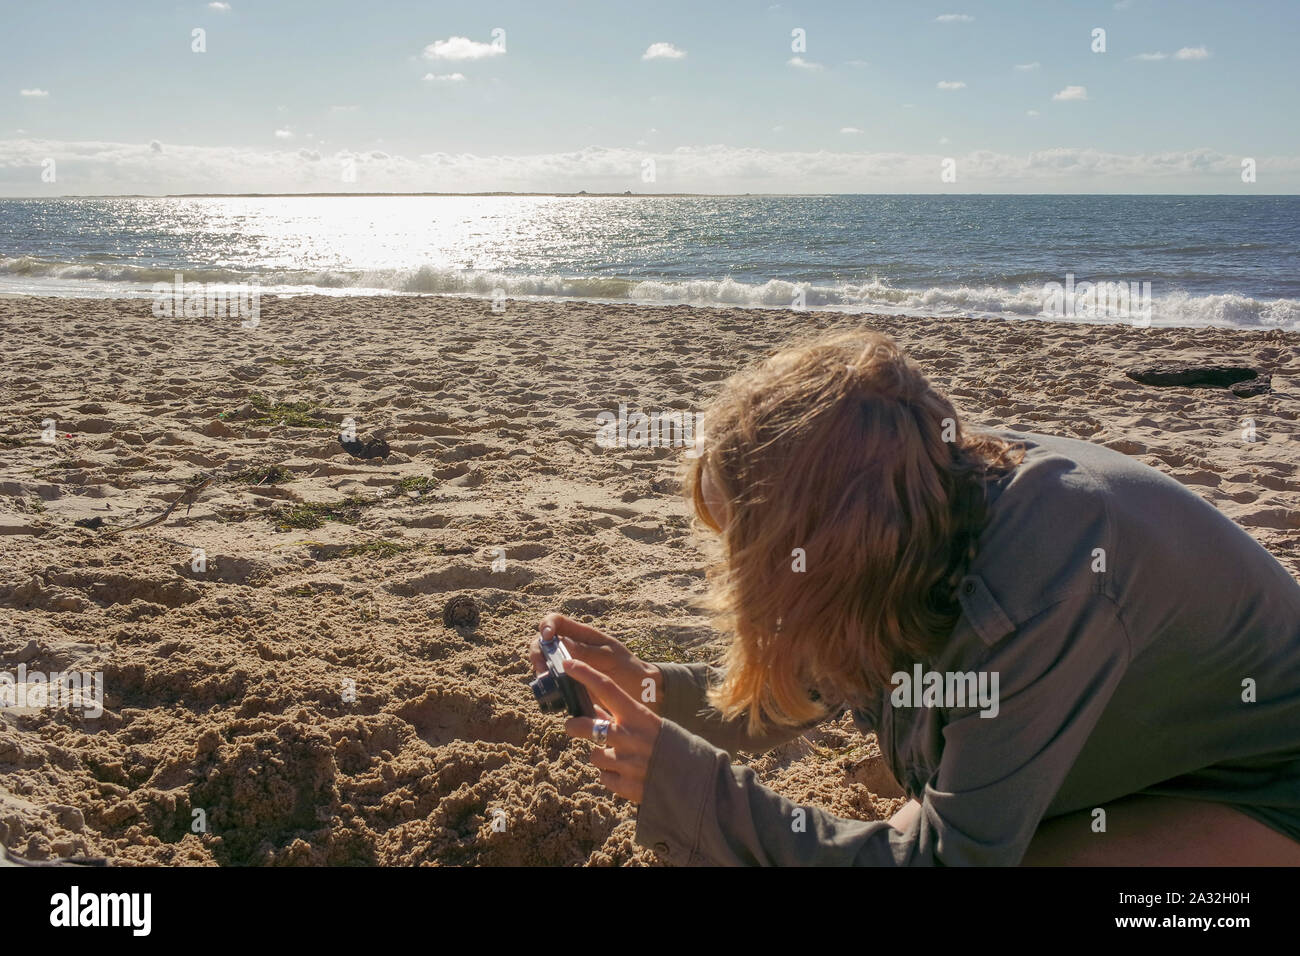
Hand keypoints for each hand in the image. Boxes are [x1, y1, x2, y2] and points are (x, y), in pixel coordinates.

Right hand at [530, 613, 663, 713]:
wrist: (641, 692)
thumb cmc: (627, 668)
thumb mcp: (609, 656)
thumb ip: (585, 651)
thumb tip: (558, 642)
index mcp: (582, 636)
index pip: (556, 622)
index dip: (546, 625)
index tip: (547, 637)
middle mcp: (571, 650)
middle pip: (542, 644)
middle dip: (537, 654)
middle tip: (542, 669)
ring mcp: (568, 668)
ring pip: (543, 664)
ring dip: (540, 672)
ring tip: (547, 683)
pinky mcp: (568, 686)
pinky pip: (551, 684)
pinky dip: (547, 688)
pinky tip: (553, 695)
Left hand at [560, 657, 662, 803]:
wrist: (694, 778)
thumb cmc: (668, 745)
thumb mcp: (649, 723)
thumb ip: (622, 718)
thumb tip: (592, 710)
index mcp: (639, 716)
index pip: (607, 688)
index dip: (585, 675)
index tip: (568, 664)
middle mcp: (629, 737)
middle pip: (587, 726)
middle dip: (574, 726)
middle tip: (572, 725)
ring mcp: (626, 763)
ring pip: (594, 755)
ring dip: (602, 756)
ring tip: (621, 758)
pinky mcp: (625, 786)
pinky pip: (605, 777)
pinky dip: (612, 776)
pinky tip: (628, 774)